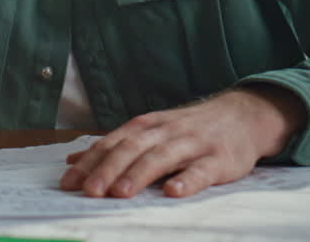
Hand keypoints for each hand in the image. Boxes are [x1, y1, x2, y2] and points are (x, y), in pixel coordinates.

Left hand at [60, 85, 306, 198]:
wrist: (241, 115)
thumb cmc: (187, 129)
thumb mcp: (149, 131)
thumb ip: (114, 146)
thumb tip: (74, 160)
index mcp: (145, 126)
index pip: (112, 144)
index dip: (89, 162)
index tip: (68, 181)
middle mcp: (165, 132)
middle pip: (131, 149)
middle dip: (108, 170)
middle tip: (89, 191)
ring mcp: (192, 144)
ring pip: (161, 158)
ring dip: (139, 175)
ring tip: (120, 193)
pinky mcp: (219, 159)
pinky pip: (202, 170)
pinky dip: (187, 180)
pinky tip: (173, 192)